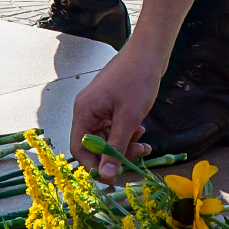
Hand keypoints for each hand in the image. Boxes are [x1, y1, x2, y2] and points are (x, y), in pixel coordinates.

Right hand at [70, 44, 161, 183]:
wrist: (149, 52)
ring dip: (124, 144)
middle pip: (93, 144)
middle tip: (137, 154)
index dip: (94, 165)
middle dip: (115, 153)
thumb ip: (116, 148)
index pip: (79, 148)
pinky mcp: (109, 104)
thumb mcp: (129, 119)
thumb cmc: (137, 80)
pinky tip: (140, 130)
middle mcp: (86, 110)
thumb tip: (106, 176)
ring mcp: (98, 106)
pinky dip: (126, 132)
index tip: (114, 175)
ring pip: (106, 137)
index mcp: (84, 111)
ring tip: (143, 142)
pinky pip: (113, 126)